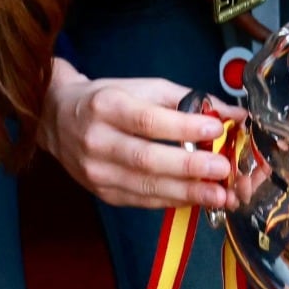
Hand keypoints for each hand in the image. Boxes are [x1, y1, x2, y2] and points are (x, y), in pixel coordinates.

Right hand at [41, 57, 236, 210]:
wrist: (57, 119)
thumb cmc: (107, 99)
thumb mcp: (142, 87)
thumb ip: (187, 100)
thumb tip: (232, 114)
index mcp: (106, 106)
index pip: (146, 120)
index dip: (182, 126)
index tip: (216, 127)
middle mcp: (97, 141)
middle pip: (146, 159)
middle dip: (189, 167)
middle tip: (222, 170)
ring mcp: (97, 172)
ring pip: (145, 186)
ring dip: (187, 192)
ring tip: (219, 195)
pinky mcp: (103, 193)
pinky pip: (142, 200)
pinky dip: (172, 200)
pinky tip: (196, 199)